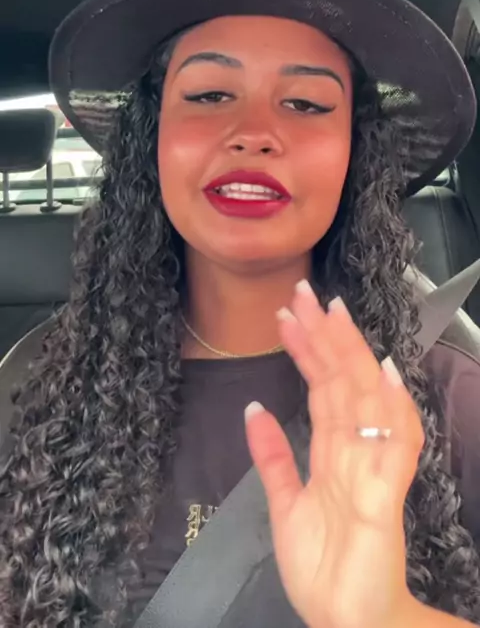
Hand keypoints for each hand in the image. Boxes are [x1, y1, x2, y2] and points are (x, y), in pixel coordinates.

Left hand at [245, 280, 423, 627]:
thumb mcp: (284, 503)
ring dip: (350, 355)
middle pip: (342, 381)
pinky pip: (395, 445)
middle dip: (325, 336)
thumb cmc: (323, 567)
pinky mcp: (384, 495)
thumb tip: (254, 407)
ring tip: (333, 314)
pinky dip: (392, 408)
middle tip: (306, 293)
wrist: (345, 622)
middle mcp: (355, 450)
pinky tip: (385, 373)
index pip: (321, 386)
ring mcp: (371, 468)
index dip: (306, 349)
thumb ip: (272, 455)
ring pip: (365, 399)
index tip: (289, 313)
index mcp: (333, 451)